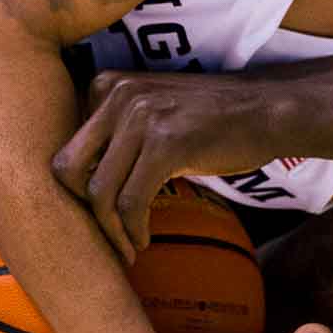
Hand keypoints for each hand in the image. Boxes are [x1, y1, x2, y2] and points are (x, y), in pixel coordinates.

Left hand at [53, 69, 278, 261]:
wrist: (266, 110)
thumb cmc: (209, 120)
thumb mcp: (151, 110)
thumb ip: (113, 133)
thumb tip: (76, 183)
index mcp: (107, 85)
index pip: (66, 149)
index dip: (78, 191)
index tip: (99, 216)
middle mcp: (117, 94)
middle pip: (68, 169)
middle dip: (82, 212)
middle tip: (106, 237)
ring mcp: (141, 116)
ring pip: (99, 192)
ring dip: (110, 231)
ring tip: (129, 247)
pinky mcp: (166, 142)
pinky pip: (130, 202)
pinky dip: (133, 230)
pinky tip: (145, 239)